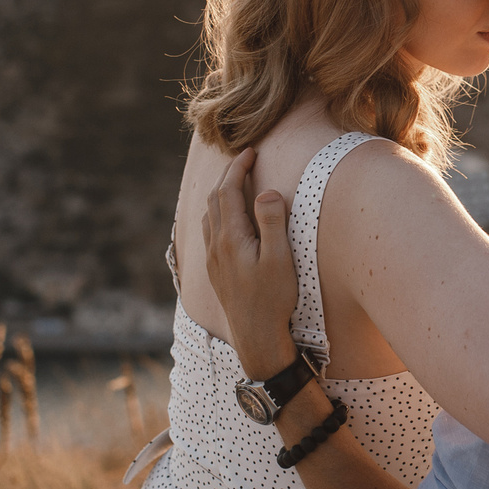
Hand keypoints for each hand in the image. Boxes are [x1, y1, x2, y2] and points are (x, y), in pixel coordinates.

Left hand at [202, 148, 302, 377]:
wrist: (256, 336)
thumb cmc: (273, 299)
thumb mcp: (280, 258)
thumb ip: (273, 221)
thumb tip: (267, 191)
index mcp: (231, 237)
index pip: (228, 191)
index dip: (238, 167)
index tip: (250, 152)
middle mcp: (216, 245)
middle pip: (215, 199)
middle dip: (228, 175)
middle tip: (245, 160)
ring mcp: (213, 259)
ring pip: (208, 215)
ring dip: (220, 193)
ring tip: (235, 182)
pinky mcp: (216, 271)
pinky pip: (209, 231)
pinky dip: (216, 212)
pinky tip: (225, 218)